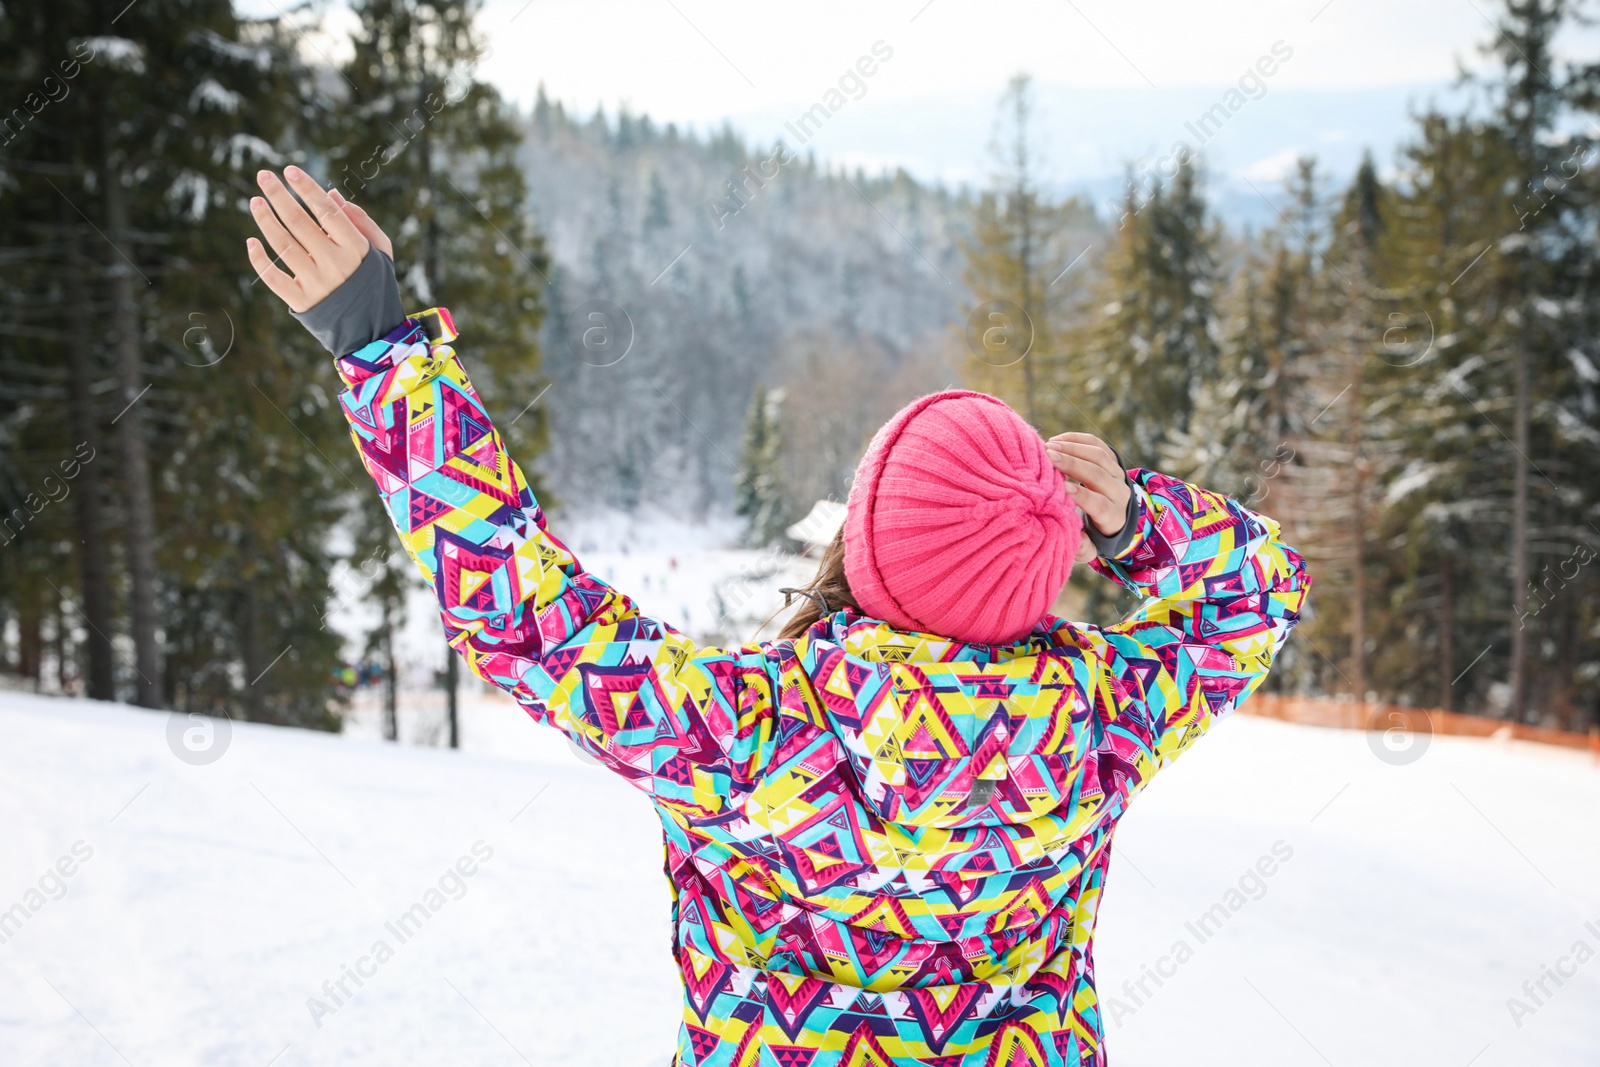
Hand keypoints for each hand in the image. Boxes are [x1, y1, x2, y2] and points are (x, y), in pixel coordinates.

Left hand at [245, 167, 393, 312]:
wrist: (371, 329)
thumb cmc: (374, 281)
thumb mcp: (380, 250)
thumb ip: (360, 220)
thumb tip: (330, 193)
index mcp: (356, 249)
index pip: (327, 211)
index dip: (307, 188)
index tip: (290, 170)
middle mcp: (335, 264)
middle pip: (299, 223)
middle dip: (279, 195)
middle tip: (264, 176)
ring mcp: (316, 283)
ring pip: (282, 245)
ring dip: (265, 220)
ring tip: (255, 201)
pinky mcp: (301, 301)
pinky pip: (272, 277)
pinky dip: (259, 259)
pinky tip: (251, 241)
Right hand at [1044, 433, 1131, 557]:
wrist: (1114, 515)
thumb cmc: (1093, 533)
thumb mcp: (1089, 546)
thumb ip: (1081, 547)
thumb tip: (1073, 539)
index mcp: (1113, 517)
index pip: (1100, 504)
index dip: (1083, 496)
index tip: (1062, 488)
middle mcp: (1119, 493)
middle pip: (1099, 475)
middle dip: (1073, 464)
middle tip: (1049, 457)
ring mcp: (1117, 473)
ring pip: (1099, 456)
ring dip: (1073, 448)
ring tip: (1049, 446)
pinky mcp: (1112, 459)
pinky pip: (1098, 444)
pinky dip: (1078, 439)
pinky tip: (1057, 440)